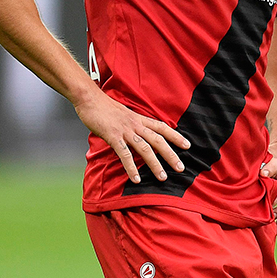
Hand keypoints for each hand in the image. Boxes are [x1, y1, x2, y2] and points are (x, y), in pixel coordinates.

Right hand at [74, 90, 189, 182]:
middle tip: (180, 168)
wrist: (89, 98)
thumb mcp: (123, 113)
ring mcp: (125, 130)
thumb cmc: (103, 106)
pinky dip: (131, 168)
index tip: (187, 145)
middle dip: (171, 155)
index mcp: (138, 118)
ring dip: (155, 164)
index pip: (161, 127)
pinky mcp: (113, 136)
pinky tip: (136, 179)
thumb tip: (137, 132)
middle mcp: (135, 124)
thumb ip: (131, 123)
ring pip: (145, 149)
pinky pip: (124, 154)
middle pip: (158, 140)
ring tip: (162, 177)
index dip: (175, 136)